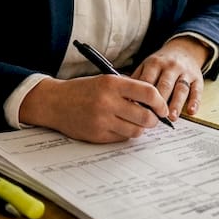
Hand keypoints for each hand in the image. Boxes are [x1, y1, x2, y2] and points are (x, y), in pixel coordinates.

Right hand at [19, 76, 168, 142]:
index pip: (148, 93)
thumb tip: (154, 103)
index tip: (162, 108)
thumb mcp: (105, 81)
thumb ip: (128, 89)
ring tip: (134, 122)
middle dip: (153, 120)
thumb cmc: (83, 90)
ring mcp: (102, 120)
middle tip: (152, 119)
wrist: (55, 103)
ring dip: (139, 128)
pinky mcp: (97, 135)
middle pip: (146, 117)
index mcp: (112, 84)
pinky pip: (122, 138)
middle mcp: (107, 102)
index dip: (160, 103)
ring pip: (136, 131)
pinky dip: (125, 133)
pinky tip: (118, 126)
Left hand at [131, 37, 207, 118]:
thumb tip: (125, 99)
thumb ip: (137, 80)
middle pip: (165, 84)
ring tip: (171, 117)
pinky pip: (197, 90)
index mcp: (154, 63)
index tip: (137, 110)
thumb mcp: (146, 66)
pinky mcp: (197, 79)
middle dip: (160, 101)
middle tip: (154, 118)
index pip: (148, 80)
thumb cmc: (161, 64)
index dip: (142, 95)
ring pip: (180, 88)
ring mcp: (185, 72)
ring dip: (176, 103)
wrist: (184, 50)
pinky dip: (195, 102)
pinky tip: (191, 112)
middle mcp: (171, 66)